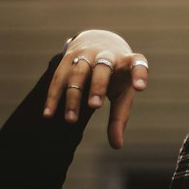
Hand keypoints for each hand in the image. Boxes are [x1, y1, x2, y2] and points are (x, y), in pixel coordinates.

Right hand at [43, 30, 148, 148]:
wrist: (97, 42)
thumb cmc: (116, 76)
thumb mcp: (122, 93)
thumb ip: (119, 118)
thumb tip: (116, 146)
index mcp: (126, 61)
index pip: (137, 64)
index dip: (139, 74)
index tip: (139, 88)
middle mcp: (106, 54)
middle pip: (102, 67)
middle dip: (98, 86)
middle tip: (95, 106)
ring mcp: (86, 54)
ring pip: (78, 72)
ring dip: (73, 96)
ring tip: (71, 120)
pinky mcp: (68, 58)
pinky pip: (59, 77)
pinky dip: (53, 96)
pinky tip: (49, 114)